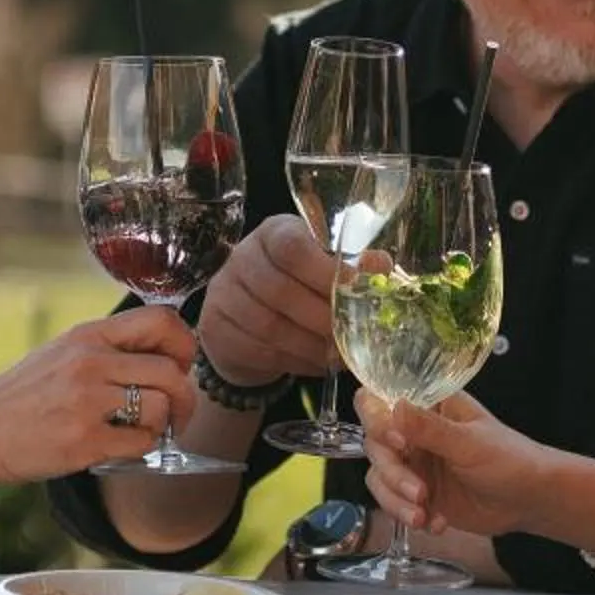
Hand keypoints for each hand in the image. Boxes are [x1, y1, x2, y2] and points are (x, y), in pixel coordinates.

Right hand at [0, 305, 198, 485]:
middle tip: (177, 412)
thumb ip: (106, 350)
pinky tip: (125, 446)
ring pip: (161, 407)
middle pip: (171, 371)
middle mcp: (89, 362)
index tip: (180, 364)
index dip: (184, 344)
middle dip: (185, 397)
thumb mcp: (61, 354)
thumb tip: (165, 357)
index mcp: (87, 335)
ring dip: (164, 424)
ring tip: (147, 431)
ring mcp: (87, 402)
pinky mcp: (85, 441)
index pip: (161, 320)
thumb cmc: (22, 396)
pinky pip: (142, 443)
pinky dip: (143, 448)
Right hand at [195, 215, 336, 386]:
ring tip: (336, 356)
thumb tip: (380, 264)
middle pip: (280, 289)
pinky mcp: (214, 327)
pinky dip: (292, 361)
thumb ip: (352, 267)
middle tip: (349, 337)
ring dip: (309, 345)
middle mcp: (243, 256)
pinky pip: (256, 349)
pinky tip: (313, 362)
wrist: (249, 324)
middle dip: (321, 318)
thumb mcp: (325, 270)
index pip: (292, 246)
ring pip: (268, 325)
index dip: (324, 272)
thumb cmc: (298, 289)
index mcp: (274, 232)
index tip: (353, 292)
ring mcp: (223, 292)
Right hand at [355, 388, 547, 540]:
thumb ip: (430, 429)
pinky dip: (409, 515)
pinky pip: (393, 503)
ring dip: (396, 500)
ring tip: (423, 517)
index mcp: (427, 406)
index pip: (379, 402)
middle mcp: (413, 432)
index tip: (397, 443)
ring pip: (379, 477)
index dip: (377, 421)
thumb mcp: (470, 443)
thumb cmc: (509, 460)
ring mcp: (413, 463)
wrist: (529, 501)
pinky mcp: (416, 493)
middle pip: (374, 445)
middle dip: (393, 473)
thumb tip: (394, 406)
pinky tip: (438, 523)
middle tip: (420, 493)